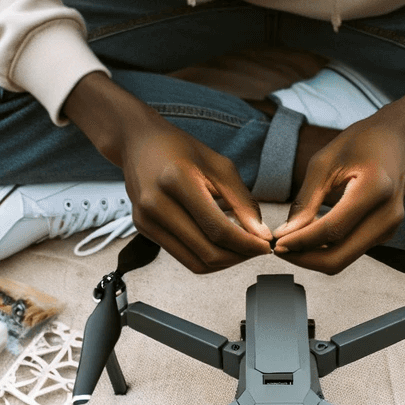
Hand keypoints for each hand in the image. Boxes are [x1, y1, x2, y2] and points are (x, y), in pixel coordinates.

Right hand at [64, 73, 271, 272]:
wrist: (138, 142)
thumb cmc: (181, 149)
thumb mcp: (219, 166)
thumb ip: (242, 202)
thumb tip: (261, 235)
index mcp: (177, 180)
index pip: (218, 229)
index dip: (247, 244)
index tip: (267, 245)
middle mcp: (156, 203)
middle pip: (207, 251)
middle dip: (240, 256)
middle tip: (258, 249)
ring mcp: (146, 219)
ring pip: (196, 262)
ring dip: (225, 262)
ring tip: (242, 248)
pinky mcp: (143, 229)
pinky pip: (183, 257)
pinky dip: (207, 256)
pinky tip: (221, 243)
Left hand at [271, 80, 404, 274]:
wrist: (398, 139)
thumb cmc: (361, 142)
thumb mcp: (324, 162)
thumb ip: (306, 201)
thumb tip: (285, 234)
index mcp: (375, 189)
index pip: (332, 230)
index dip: (301, 242)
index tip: (276, 244)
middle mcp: (388, 214)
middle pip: (339, 257)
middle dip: (304, 258)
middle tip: (279, 249)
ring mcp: (390, 227)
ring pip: (343, 258)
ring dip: (314, 256)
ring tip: (291, 241)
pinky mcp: (386, 232)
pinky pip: (351, 250)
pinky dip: (328, 248)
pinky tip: (311, 234)